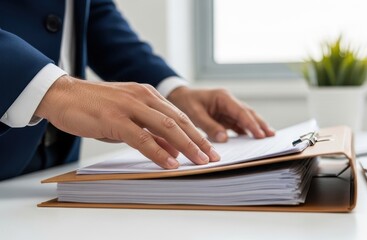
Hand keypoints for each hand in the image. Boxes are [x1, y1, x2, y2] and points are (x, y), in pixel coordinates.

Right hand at [35, 76, 219, 168]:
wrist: (62, 94)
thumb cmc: (95, 107)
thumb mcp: (128, 117)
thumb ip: (151, 132)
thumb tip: (173, 151)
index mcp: (148, 94)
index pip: (179, 115)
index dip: (197, 133)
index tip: (210, 148)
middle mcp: (143, 96)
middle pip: (179, 121)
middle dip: (199, 140)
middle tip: (213, 157)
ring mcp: (130, 106)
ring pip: (166, 127)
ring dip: (186, 146)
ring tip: (199, 161)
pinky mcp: (114, 118)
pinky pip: (142, 137)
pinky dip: (158, 151)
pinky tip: (170, 163)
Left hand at [167, 86, 274, 141]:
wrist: (179, 96)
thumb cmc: (186, 102)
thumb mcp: (195, 114)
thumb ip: (209, 126)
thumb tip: (225, 138)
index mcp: (223, 97)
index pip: (241, 111)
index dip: (251, 123)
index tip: (260, 134)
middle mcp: (229, 101)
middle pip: (248, 113)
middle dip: (260, 124)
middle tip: (271, 135)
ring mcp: (228, 108)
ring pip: (246, 118)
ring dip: (256, 126)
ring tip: (268, 136)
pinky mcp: (225, 115)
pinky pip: (238, 123)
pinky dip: (246, 129)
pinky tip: (254, 137)